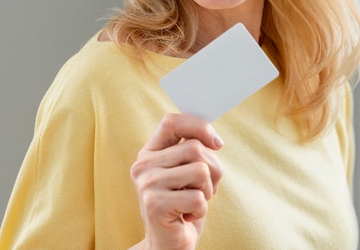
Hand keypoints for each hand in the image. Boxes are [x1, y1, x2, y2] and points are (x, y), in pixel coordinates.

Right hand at [130, 113, 223, 249]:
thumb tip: (214, 139)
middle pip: (195, 148)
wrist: (167, 244)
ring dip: (207, 191)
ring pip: (200, 171)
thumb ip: (192, 151)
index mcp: (149, 153)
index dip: (199, 127)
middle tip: (202, 189)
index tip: (216, 143)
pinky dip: (201, 210)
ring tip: (193, 202)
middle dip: (212, 170)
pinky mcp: (155, 205)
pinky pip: (198, 197)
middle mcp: (143, 165)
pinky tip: (187, 215)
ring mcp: (147, 184)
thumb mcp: (186, 173)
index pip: (172, 122)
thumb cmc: (182, 206)